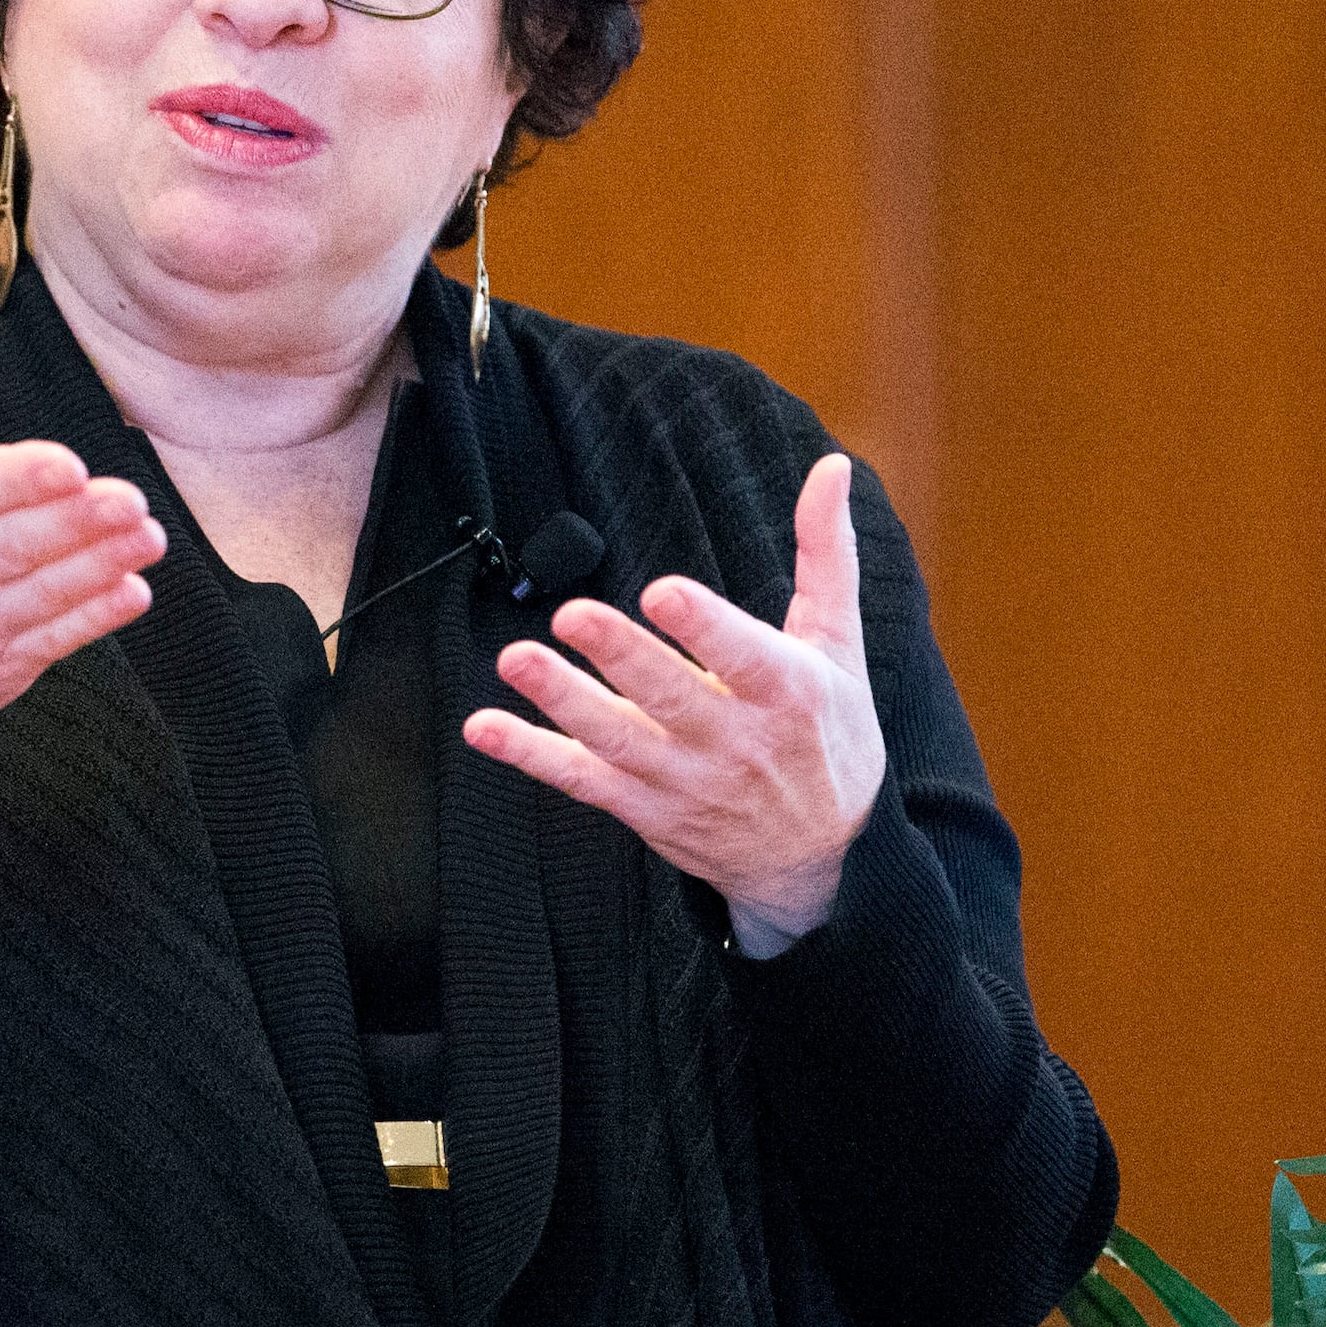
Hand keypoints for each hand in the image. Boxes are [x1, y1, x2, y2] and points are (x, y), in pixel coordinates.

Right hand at [0, 284, 162, 724]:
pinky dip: (93, 620)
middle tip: (131, 498)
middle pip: (8, 548)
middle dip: (74, 525)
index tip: (69, 465)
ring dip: (98, 566)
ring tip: (148, 535)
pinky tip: (133, 591)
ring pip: (38, 597)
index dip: (14, 482)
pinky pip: (49, 644)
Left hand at [462, 453, 883, 950]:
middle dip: (620, 656)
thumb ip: (827, 554)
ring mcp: (686, 781)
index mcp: (788, 692)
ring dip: (561, 700)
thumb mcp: (840, 646)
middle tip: (571, 615)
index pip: (744, 657)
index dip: (704, 627)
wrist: (825, 859)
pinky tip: (485, 728)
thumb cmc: (830, 734)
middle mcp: (735, 741)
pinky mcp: (647, 811)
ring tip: (516, 660)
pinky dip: (530, 755)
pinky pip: (581, 781)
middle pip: (670, 697)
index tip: (663, 593)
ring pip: (616, 740)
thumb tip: (831, 467)